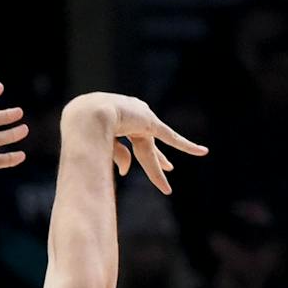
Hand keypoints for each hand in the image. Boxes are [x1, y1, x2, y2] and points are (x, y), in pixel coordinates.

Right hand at [66, 93, 207, 194]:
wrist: (88, 115)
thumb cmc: (85, 129)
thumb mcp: (100, 145)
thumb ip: (115, 156)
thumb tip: (127, 172)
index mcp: (114, 121)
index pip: (126, 142)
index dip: (127, 157)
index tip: (127, 169)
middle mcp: (130, 118)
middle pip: (145, 146)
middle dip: (156, 159)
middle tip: (168, 167)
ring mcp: (141, 119)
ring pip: (151, 149)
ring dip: (160, 162)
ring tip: (185, 163)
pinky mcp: (151, 123)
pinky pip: (171, 137)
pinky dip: (186, 146)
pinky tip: (202, 152)